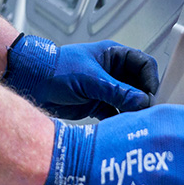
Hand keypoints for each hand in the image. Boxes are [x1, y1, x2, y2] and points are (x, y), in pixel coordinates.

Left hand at [2, 34, 158, 119]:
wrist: (32, 82)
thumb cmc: (56, 69)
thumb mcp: (90, 78)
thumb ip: (116, 90)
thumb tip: (142, 100)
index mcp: (113, 55)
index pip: (143, 65)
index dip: (150, 80)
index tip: (151, 96)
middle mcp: (113, 71)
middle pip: (139, 85)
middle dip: (144, 99)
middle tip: (148, 114)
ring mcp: (106, 88)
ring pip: (129, 101)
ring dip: (133, 111)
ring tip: (136, 124)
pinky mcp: (97, 104)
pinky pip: (116, 112)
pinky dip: (120, 120)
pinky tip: (122, 128)